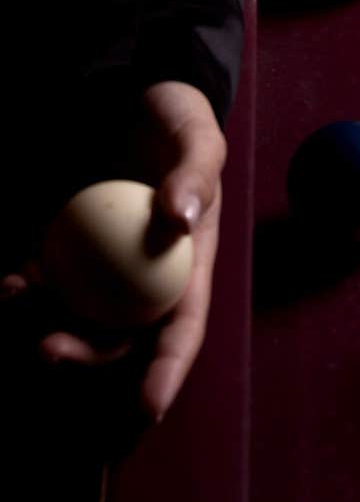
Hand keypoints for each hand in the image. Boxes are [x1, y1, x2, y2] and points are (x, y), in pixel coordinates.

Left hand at [1, 80, 226, 425]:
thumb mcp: (198, 139)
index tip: (148, 407)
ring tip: (13, 300)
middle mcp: (148, 276)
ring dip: (44, 323)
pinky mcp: (72, 246)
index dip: (167, 371)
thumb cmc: (180, 120)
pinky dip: (28, 288)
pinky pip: (50, 282)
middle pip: (120, 336)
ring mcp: (107, 265)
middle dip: (84, 356)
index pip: (183, 328)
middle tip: (47, 348)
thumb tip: (179, 219)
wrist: (139, 94)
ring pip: (77, 316)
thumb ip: (193, 176)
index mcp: (188, 265)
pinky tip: (9, 278)